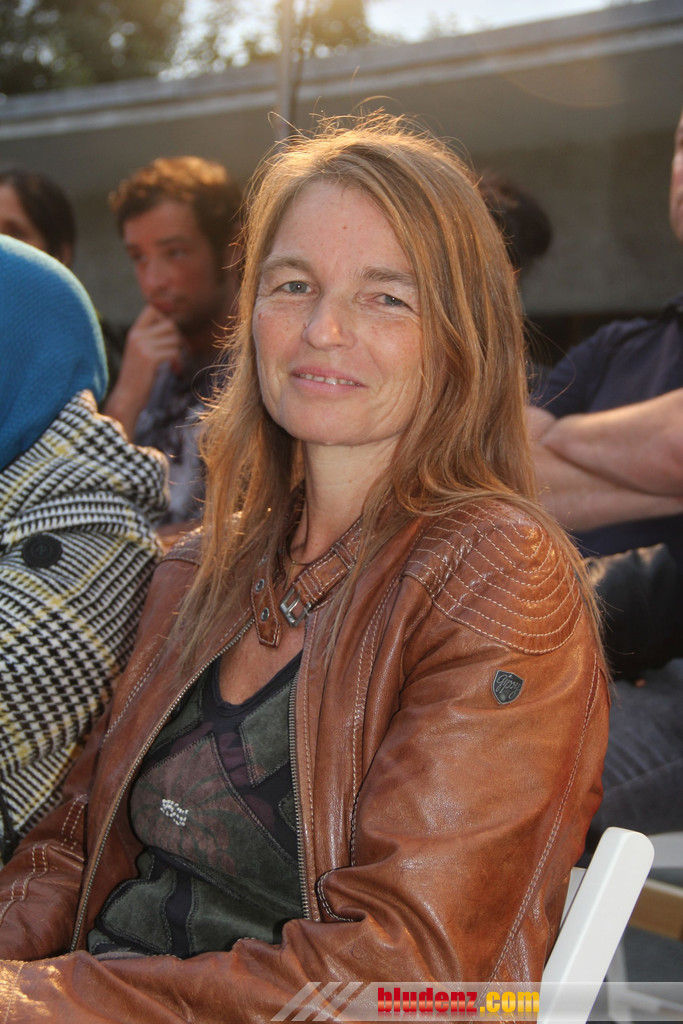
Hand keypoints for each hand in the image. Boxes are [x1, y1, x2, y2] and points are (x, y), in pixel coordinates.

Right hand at [104, 305, 183, 437]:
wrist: (127, 397)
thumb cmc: (138, 377)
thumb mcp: (141, 352)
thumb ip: (152, 338)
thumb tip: (174, 326)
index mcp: (134, 332)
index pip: (153, 309)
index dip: (167, 317)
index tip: (172, 335)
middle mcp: (137, 335)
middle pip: (169, 324)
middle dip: (178, 338)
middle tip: (177, 353)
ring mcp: (143, 346)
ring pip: (174, 339)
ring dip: (178, 352)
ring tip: (174, 364)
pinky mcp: (150, 358)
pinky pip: (174, 352)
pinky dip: (178, 362)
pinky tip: (175, 370)